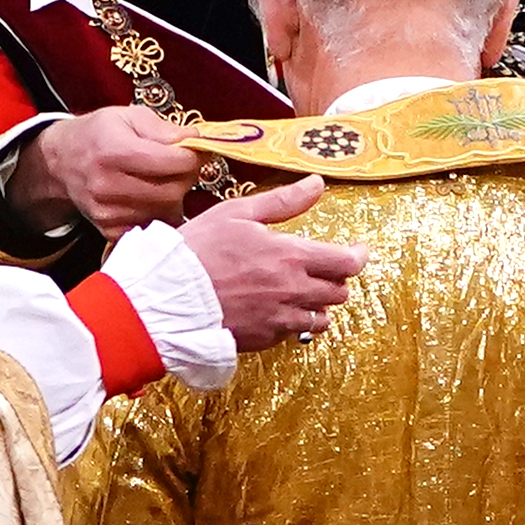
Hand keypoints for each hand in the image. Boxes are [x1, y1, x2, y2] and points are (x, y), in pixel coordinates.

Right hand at [15, 105, 206, 233]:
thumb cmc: (100, 135)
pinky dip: (160, 212)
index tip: (191, 151)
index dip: (191, 156)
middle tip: (181, 166)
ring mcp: (107, 212)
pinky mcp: (110, 230)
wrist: (63, 163)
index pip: (172, 162)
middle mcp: (107, 185)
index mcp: (113, 151)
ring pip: (167, 212)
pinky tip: (150, 197)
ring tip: (163, 179)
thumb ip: (164, 128)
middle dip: (186, 177)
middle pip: (173, 191)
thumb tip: (195, 141)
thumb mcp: (129, 116)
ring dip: (174, 196)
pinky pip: (154, 226)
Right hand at [176, 174, 356, 353]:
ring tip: (303, 291)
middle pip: (339, 292)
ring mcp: (280, 320)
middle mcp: (293, 291)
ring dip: (320, 304)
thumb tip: (316, 184)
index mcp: (290, 256)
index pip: (346, 262)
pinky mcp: (264, 339)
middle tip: (324, 269)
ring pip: (322, 318)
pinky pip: (295, 334)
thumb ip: (283, 201)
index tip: (357, 250)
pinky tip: (277, 308)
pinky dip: (295, 322)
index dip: (358, 256)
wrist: (165, 298)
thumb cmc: (198, 251)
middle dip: (337, 279)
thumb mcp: (238, 213)